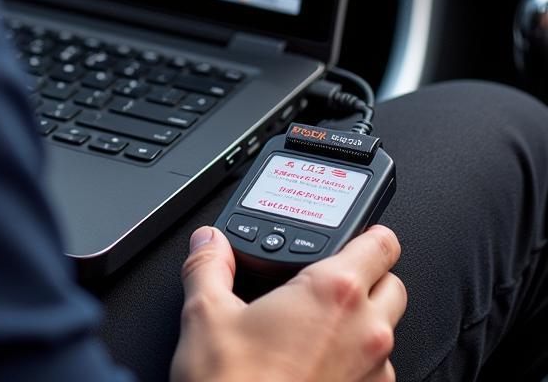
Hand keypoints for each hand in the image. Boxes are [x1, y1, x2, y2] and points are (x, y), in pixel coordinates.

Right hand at [170, 224, 406, 381]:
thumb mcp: (204, 314)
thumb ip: (208, 264)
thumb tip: (208, 242)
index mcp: (333, 292)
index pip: (382, 243)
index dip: (367, 231)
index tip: (350, 231)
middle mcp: (365, 330)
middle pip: (393, 284)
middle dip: (368, 274)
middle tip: (327, 275)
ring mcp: (373, 373)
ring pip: (388, 329)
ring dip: (362, 320)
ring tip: (316, 322)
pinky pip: (376, 371)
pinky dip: (355, 360)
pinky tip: (316, 362)